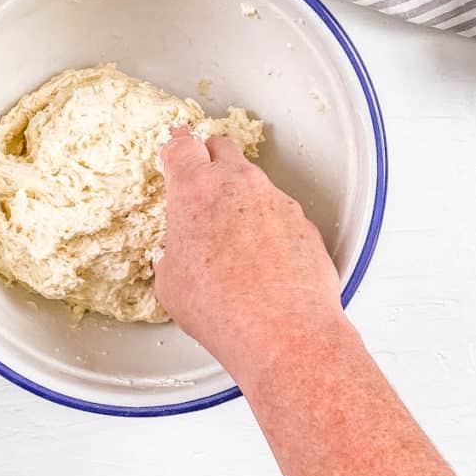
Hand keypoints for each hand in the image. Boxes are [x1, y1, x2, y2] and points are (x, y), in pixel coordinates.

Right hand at [154, 129, 341, 361]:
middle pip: (222, 148)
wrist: (280, 330)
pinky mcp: (303, 222)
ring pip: (254, 183)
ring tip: (235, 239)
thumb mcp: (172, 282)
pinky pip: (280, 213)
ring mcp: (275, 200)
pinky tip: (265, 259)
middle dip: (210, 159)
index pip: (181, 147)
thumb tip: (177, 259)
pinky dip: (269, 227)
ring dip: (242, 199)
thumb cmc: (219, 307)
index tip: (175, 145)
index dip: (175, 145)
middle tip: (203, 182)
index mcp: (195, 190)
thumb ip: (173, 254)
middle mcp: (238, 184)